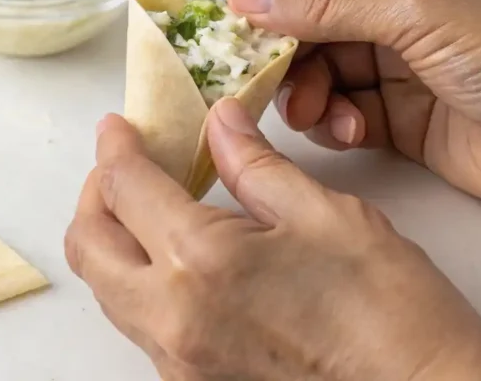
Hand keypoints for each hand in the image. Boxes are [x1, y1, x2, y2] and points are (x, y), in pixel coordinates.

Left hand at [66, 103, 480, 380]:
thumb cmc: (391, 314)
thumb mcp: (325, 214)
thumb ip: (256, 165)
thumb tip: (221, 123)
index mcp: (201, 261)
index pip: (125, 189)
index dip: (116, 148)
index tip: (119, 128)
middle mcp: (174, 319)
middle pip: (89, 246)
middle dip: (96, 195)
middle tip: (126, 165)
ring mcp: (179, 362)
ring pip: (109, 290)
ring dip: (116, 240)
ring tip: (154, 205)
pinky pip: (143, 324)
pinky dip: (144, 280)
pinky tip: (182, 257)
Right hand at [227, 0, 480, 214]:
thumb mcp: (414, 12)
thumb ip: (328, 5)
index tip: (232, 18)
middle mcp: (400, 6)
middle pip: (313, 23)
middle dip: (288, 53)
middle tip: (260, 79)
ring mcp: (396, 62)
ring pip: (320, 71)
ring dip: (308, 94)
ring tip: (313, 114)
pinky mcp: (394, 114)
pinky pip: (339, 111)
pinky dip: (334, 123)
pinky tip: (350, 131)